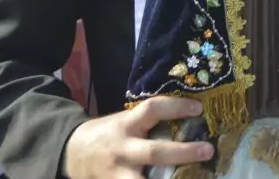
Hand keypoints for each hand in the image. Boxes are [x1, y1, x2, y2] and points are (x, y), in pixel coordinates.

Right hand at [61, 97, 213, 178]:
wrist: (71, 152)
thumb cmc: (109, 134)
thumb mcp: (126, 122)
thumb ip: (150, 123)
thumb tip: (192, 118)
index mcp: (127, 125)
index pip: (152, 109)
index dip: (176, 107)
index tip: (199, 108)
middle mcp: (123, 149)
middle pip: (154, 152)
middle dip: (182, 152)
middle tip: (207, 150)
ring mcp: (117, 172)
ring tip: (193, 178)